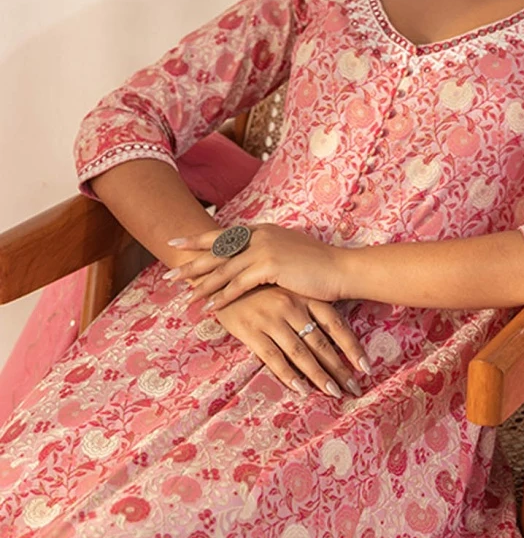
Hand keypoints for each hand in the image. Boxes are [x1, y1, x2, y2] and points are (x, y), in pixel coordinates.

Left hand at [165, 224, 348, 311]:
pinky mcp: (270, 265)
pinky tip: (210, 307)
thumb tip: (249, 259)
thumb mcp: (288, 251)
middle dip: (191, 264)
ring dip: (202, 285)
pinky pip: (239, 284)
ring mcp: (264, 249)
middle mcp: (259, 235)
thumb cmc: (317, 265)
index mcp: (262, 230)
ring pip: (224, 269)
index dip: (197, 240)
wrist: (340, 269)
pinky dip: (223, 296)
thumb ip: (266, 251)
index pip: (223, 235)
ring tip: (185, 297)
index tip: (176, 243)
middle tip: (169, 275)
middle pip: (217, 251)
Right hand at [210, 286, 369, 398]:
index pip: (336, 325)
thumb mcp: (289, 289)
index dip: (352, 347)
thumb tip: (335, 337)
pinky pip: (273, 357)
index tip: (366, 368)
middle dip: (340, 368)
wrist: (221, 274)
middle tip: (354, 388)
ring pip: (300, 352)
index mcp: (304, 296)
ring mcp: (270, 317)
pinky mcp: (250, 329)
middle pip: (321, 343)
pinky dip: (288, 375)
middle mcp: (290, 305)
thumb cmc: (261, 286)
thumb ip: (309, 309)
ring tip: (333, 392)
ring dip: (318, 375)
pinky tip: (300, 390)